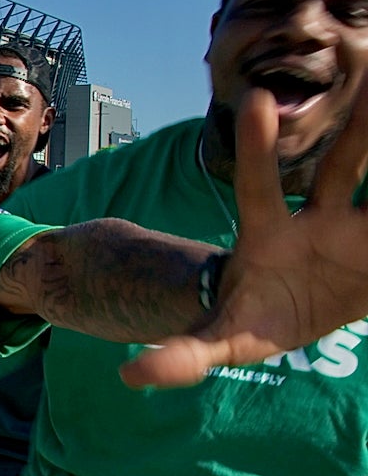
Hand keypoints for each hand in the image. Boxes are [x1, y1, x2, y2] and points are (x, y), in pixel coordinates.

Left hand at [121, 80, 367, 387]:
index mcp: (268, 234)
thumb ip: (182, 356)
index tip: (256, 99)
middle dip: (359, 129)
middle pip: (338, 167)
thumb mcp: (221, 342)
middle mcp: (315, 220)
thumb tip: (130, 375)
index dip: (256, 148)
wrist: (289, 314)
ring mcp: (355, 229)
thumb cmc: (252, 318)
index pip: (257, 184)